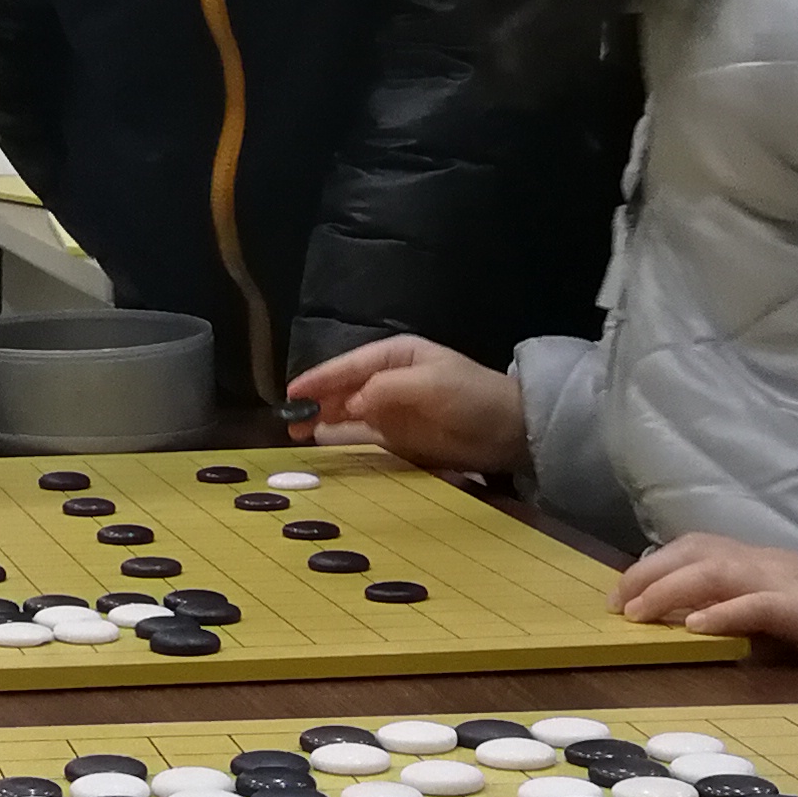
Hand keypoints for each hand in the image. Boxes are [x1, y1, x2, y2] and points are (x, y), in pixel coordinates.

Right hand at [280, 335, 525, 473]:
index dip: (320, 378)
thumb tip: (350, 402)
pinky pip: (361, 435)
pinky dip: (340, 437)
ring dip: (321, 419)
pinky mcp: (397, 436)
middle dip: (315, 400)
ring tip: (295, 430)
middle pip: (343, 389)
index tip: (291, 390)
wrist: (509, 430)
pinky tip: (320, 440)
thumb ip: (387, 390)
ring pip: (346, 412)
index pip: (350, 366)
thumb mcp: (430, 384)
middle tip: (288, 417)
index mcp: (397, 356)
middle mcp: (388, 379)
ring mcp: (391, 409)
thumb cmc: (472, 397)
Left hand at [612, 533, 797, 658]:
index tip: (619, 594)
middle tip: (620, 606)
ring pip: (718, 573)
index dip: (651, 565)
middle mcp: (759, 561)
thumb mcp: (758, 602)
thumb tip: (670, 614)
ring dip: (673, 591)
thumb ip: (721, 601)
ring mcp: (782, 582)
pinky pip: (759, 606)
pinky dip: (725, 614)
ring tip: (642, 614)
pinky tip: (697, 628)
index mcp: (748, 557)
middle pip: (696, 553)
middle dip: (650, 575)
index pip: (691, 547)